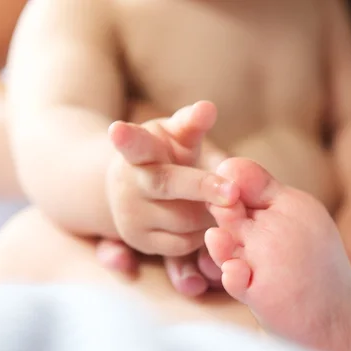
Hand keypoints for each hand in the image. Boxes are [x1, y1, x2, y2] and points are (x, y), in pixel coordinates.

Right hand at [105, 101, 238, 277]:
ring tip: (221, 201)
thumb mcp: (174, 136)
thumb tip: (208, 107)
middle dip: (202, 188)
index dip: (126, 138)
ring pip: (184, 219)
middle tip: (234, 192)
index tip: (117, 129)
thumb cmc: (164, 156)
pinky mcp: (141, 242)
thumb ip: (191, 123)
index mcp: (137, 152)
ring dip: (209, 212)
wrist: (133, 191)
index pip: (133, 143)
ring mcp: (132, 216)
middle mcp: (128, 184)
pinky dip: (201, 233)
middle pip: (167, 185)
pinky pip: (184, 244)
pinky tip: (204, 220)